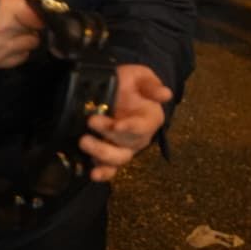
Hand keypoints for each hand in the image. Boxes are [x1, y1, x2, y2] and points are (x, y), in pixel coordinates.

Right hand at [0, 0, 43, 68]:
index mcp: (11, 8)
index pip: (41, 18)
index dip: (38, 13)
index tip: (31, 10)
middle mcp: (8, 31)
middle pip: (35, 33)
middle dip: (29, 25)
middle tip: (16, 17)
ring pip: (28, 46)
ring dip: (22, 38)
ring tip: (8, 29)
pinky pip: (18, 59)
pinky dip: (15, 51)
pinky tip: (3, 40)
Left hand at [81, 64, 173, 182]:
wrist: (112, 90)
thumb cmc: (129, 83)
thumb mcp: (140, 76)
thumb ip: (151, 84)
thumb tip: (166, 94)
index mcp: (150, 118)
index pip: (144, 126)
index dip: (131, 128)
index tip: (117, 125)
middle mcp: (139, 138)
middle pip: (128, 143)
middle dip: (108, 134)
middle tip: (91, 121)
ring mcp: (123, 148)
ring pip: (118, 159)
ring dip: (101, 153)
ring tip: (84, 141)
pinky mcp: (108, 156)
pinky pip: (109, 170)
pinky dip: (102, 173)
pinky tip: (92, 173)